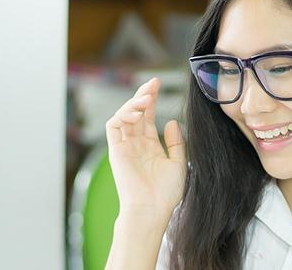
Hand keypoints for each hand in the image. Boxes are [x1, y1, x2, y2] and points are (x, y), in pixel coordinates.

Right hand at [105, 78, 186, 217]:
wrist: (152, 209)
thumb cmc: (166, 193)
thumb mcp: (178, 163)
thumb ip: (176, 142)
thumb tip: (172, 122)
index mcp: (150, 146)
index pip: (148, 117)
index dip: (152, 100)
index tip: (158, 85)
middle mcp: (135, 144)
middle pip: (135, 113)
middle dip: (143, 96)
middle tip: (153, 83)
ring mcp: (124, 146)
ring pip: (123, 116)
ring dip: (134, 103)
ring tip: (147, 98)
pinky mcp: (115, 150)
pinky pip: (113, 126)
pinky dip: (122, 115)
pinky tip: (136, 113)